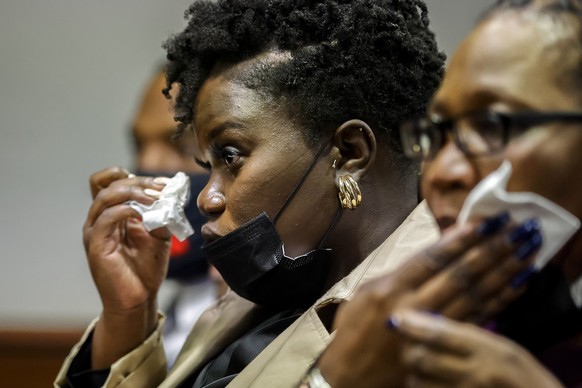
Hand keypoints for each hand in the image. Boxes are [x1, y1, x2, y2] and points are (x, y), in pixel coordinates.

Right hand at [83, 167, 171, 366]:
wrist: (139, 299)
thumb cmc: (146, 269)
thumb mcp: (159, 234)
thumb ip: (161, 214)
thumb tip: (170, 196)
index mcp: (111, 214)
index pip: (106, 181)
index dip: (127, 175)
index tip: (156, 182)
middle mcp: (99, 220)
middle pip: (108, 184)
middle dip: (138, 182)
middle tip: (162, 189)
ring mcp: (95, 232)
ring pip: (105, 197)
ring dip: (133, 193)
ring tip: (156, 198)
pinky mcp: (97, 246)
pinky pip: (106, 218)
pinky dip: (126, 210)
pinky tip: (144, 214)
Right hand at [317, 213, 541, 386]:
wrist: (351, 375)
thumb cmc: (355, 329)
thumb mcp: (366, 293)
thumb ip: (400, 273)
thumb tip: (436, 252)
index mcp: (391, 289)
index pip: (432, 258)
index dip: (461, 239)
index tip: (486, 221)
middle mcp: (413, 307)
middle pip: (459, 275)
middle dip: (490, 250)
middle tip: (517, 230)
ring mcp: (431, 330)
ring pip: (474, 296)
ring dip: (503, 272)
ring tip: (526, 252)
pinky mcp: (443, 348)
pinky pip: (477, 320)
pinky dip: (500, 301)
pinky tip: (518, 284)